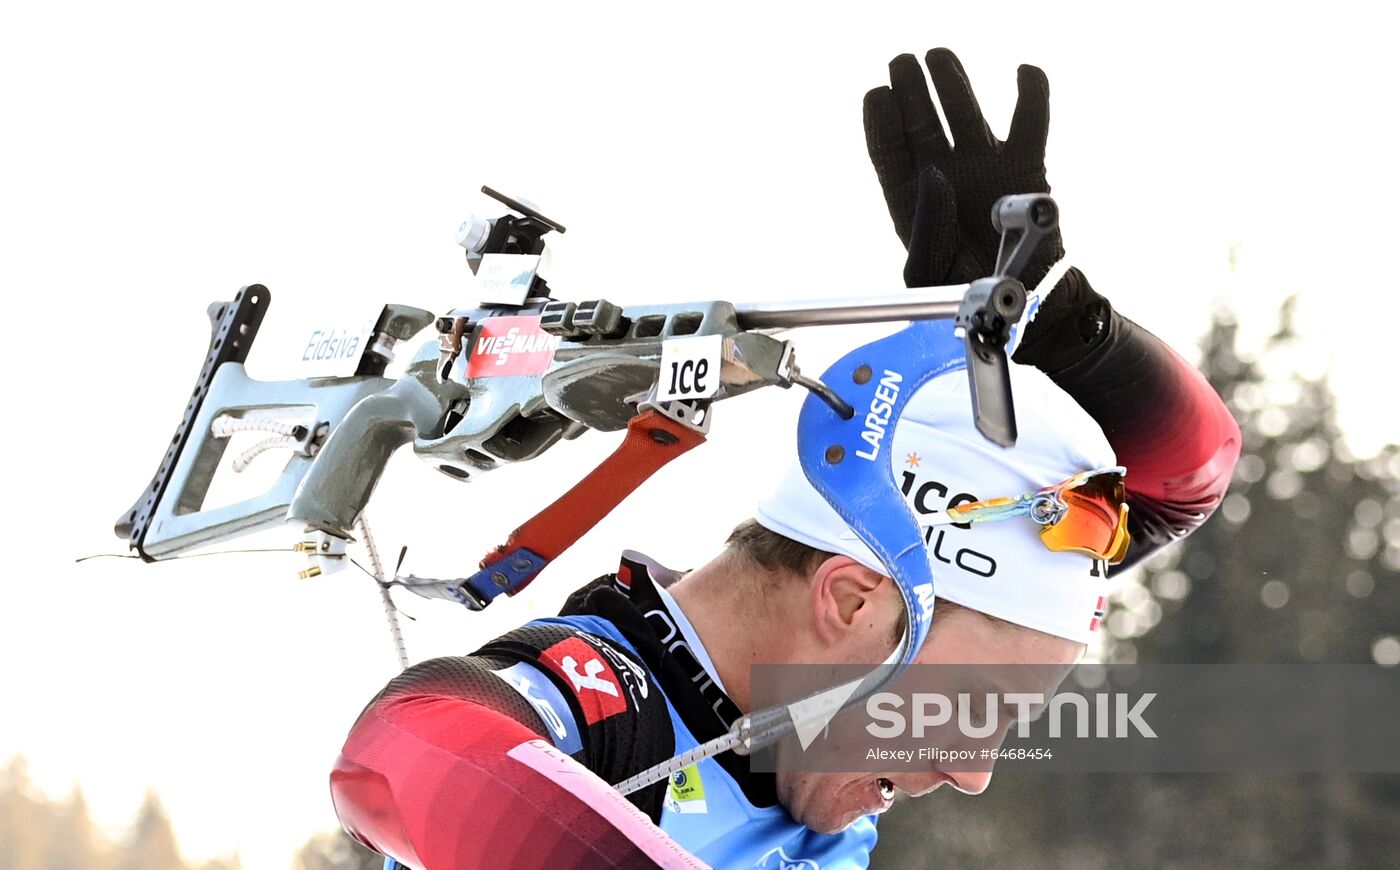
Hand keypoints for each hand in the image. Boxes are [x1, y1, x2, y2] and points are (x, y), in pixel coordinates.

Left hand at [864, 48, 1062, 288]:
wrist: (1023, 301)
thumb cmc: (969, 293)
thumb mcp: (931, 275)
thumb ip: (925, 233)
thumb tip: (933, 177)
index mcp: (911, 198)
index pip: (889, 150)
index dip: (881, 121)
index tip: (880, 96)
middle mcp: (944, 173)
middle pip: (921, 120)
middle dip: (910, 89)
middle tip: (903, 63)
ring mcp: (983, 164)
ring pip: (964, 111)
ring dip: (952, 81)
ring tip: (938, 56)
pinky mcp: (1025, 165)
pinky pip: (1029, 121)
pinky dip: (1031, 93)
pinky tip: (1023, 72)